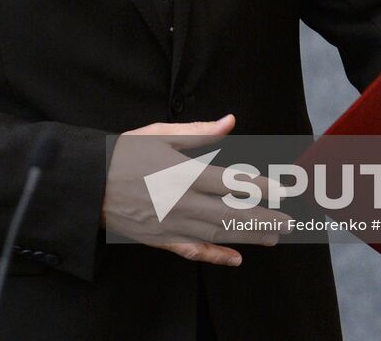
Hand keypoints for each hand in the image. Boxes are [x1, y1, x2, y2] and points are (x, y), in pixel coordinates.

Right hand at [102, 114, 284, 266]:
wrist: (89, 183)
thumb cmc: (125, 153)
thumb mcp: (161, 134)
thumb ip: (199, 132)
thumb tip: (230, 121)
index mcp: (185, 173)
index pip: (232, 184)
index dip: (260, 188)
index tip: (283, 190)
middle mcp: (183, 202)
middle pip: (232, 214)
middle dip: (264, 219)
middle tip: (290, 222)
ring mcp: (173, 225)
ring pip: (219, 234)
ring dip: (249, 236)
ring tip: (274, 236)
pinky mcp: (162, 240)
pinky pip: (193, 252)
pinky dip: (216, 257)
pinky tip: (235, 259)